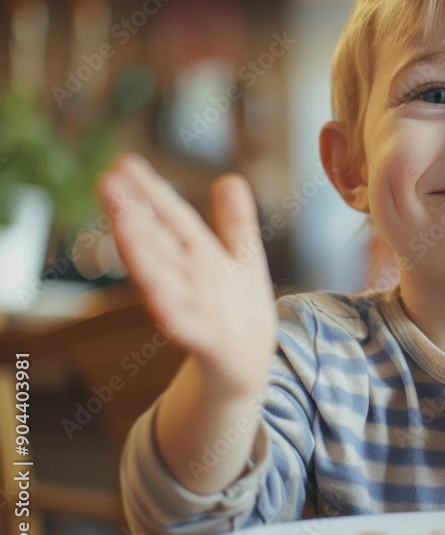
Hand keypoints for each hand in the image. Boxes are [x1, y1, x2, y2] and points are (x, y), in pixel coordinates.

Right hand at [98, 154, 276, 397]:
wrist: (246, 372)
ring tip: (122, 223)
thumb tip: (229, 178)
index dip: (152, 192)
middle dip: (132, 214)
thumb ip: (236, 224)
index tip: (124, 162)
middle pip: (156, 245)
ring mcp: (192, 313)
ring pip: (161, 281)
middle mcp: (187, 283)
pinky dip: (173, 316)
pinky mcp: (208, 345)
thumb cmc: (238, 316)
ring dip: (141, 255)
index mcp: (198, 259)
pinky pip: (187, 330)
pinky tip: (159, 302)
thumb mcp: (245, 262)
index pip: (172, 220)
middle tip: (107, 181)